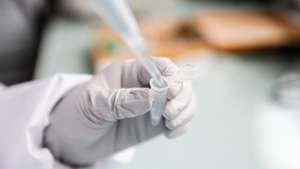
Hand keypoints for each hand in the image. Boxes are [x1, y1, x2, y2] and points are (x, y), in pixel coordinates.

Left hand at [44, 58, 193, 165]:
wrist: (74, 139)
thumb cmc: (78, 113)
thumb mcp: (93, 104)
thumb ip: (120, 100)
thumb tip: (150, 98)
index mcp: (130, 72)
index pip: (159, 66)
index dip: (171, 75)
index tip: (171, 91)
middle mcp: (145, 85)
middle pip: (177, 82)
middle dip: (180, 96)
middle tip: (169, 113)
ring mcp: (152, 104)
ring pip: (183, 99)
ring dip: (184, 110)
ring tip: (171, 125)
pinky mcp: (155, 122)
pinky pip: (178, 118)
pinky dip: (182, 124)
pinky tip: (171, 132)